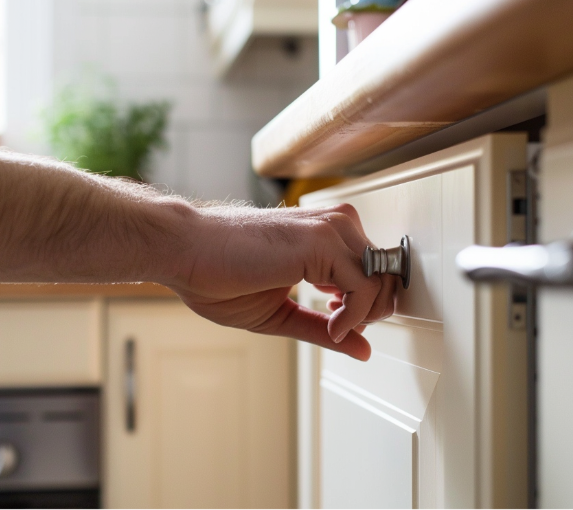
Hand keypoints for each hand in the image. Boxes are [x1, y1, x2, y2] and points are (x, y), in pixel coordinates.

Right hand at [167, 203, 396, 360]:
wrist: (184, 252)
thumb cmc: (218, 275)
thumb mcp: (282, 313)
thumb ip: (325, 327)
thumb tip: (364, 349)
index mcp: (324, 234)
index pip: (375, 267)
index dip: (366, 305)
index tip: (337, 324)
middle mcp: (333, 224)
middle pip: (387, 273)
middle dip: (372, 312)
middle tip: (340, 330)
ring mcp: (330, 229)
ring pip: (383, 278)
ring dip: (365, 315)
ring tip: (332, 329)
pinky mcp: (322, 241)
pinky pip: (365, 286)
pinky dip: (355, 316)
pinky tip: (331, 326)